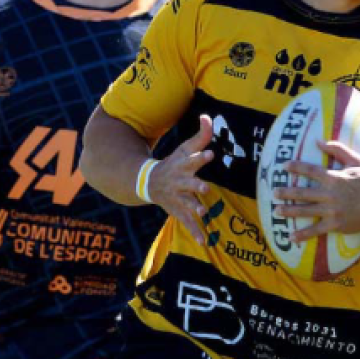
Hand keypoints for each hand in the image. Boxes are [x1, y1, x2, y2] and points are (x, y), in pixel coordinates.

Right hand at [148, 115, 214, 243]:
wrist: (149, 183)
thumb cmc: (174, 163)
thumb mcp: (184, 148)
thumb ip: (200, 135)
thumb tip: (207, 117)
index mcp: (182, 165)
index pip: (192, 159)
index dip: (200, 157)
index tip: (210, 154)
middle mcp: (179, 182)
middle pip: (188, 183)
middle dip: (196, 185)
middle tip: (205, 188)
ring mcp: (177, 197)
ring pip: (186, 203)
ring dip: (194, 207)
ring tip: (202, 211)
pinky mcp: (178, 210)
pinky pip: (187, 222)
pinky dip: (194, 232)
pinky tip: (203, 241)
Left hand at [273, 140, 359, 242]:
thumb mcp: (358, 162)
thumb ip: (339, 150)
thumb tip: (319, 141)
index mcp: (335, 178)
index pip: (311, 171)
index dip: (296, 167)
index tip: (284, 166)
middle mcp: (331, 195)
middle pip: (303, 193)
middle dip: (286, 192)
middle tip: (274, 192)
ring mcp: (332, 211)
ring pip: (305, 211)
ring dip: (289, 211)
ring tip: (276, 210)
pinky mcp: (335, 225)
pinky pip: (315, 230)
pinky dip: (303, 234)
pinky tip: (291, 237)